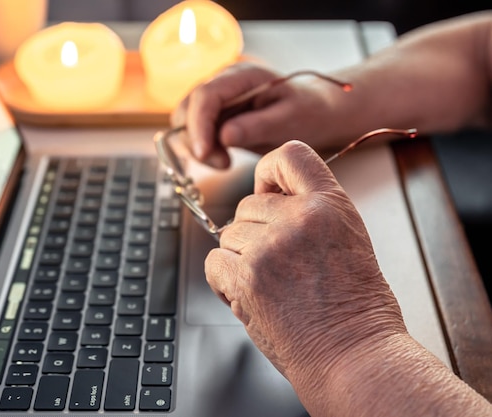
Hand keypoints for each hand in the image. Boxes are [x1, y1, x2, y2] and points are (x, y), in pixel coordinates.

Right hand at [171, 62, 342, 168]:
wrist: (315, 113)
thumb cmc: (308, 113)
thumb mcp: (290, 120)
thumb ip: (258, 126)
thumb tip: (224, 135)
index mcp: (243, 76)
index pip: (206, 95)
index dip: (199, 126)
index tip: (205, 154)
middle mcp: (224, 83)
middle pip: (188, 108)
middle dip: (196, 139)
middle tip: (222, 163)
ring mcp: (218, 99)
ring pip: (186, 123)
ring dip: (198, 147)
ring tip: (225, 162)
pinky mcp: (215, 116)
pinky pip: (195, 133)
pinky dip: (203, 150)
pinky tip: (223, 160)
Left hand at [204, 140, 406, 382]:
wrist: (354, 355)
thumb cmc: (355, 308)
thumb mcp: (348, 239)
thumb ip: (310, 212)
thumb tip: (267, 200)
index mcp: (331, 206)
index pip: (289, 156)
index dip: (268, 172)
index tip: (266, 191)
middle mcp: (300, 219)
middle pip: (247, 205)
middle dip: (254, 232)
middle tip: (279, 264)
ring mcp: (271, 247)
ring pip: (229, 235)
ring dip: (241, 259)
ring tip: (271, 285)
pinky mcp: (247, 277)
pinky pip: (214, 262)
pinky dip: (224, 280)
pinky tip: (249, 296)